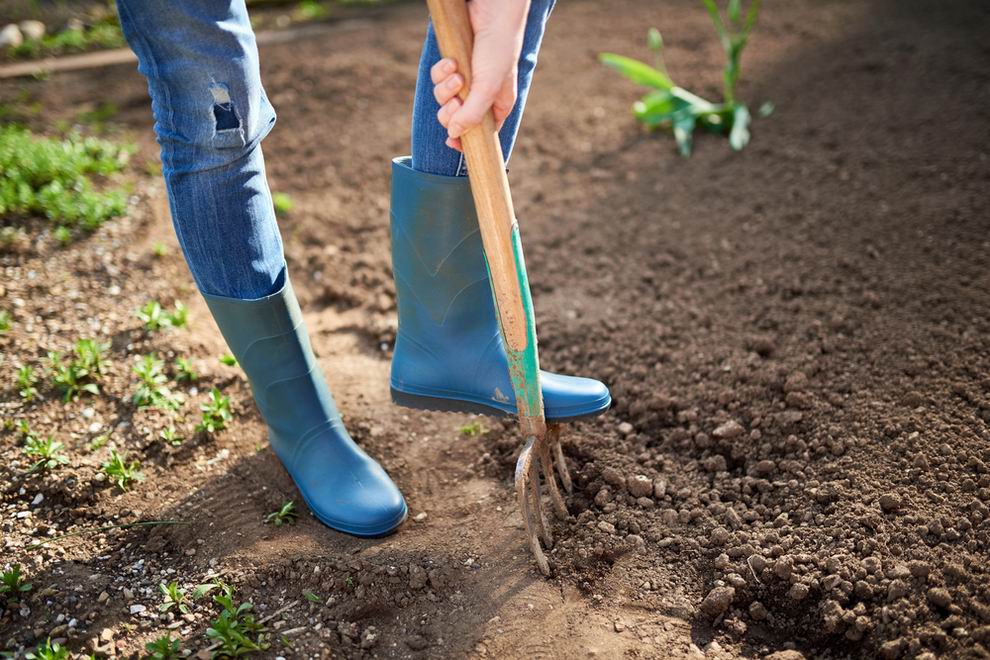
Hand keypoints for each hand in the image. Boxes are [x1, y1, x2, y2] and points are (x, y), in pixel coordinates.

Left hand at [430, 0, 529, 151]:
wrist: (491, 13)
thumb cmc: (498, 49)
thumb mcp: (488, 87)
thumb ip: (471, 114)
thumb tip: (453, 135)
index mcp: (497, 105)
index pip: (480, 133)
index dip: (465, 140)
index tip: (451, 144)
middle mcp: (481, 95)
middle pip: (456, 118)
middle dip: (451, 111)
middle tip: (456, 101)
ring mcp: (466, 80)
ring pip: (444, 98)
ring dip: (446, 88)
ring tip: (456, 73)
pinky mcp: (453, 65)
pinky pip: (438, 78)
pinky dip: (442, 72)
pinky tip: (451, 61)